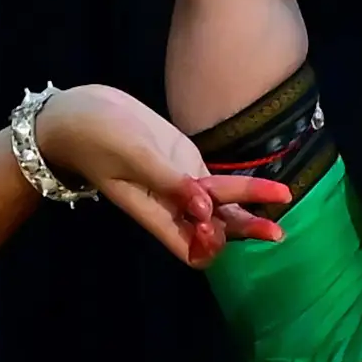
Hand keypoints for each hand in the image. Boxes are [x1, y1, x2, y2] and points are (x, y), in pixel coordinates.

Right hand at [28, 85, 286, 268]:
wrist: (79, 112)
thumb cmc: (97, 135)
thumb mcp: (133, 155)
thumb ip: (169, 181)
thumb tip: (206, 208)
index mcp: (154, 213)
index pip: (189, 249)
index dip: (208, 245)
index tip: (215, 225)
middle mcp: (171, 205)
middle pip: (214, 229)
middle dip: (244, 230)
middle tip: (277, 233)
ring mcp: (180, 184)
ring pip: (220, 205)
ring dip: (249, 207)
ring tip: (283, 199)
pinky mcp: (184, 162)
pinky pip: (216, 182)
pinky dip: (238, 186)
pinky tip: (263, 185)